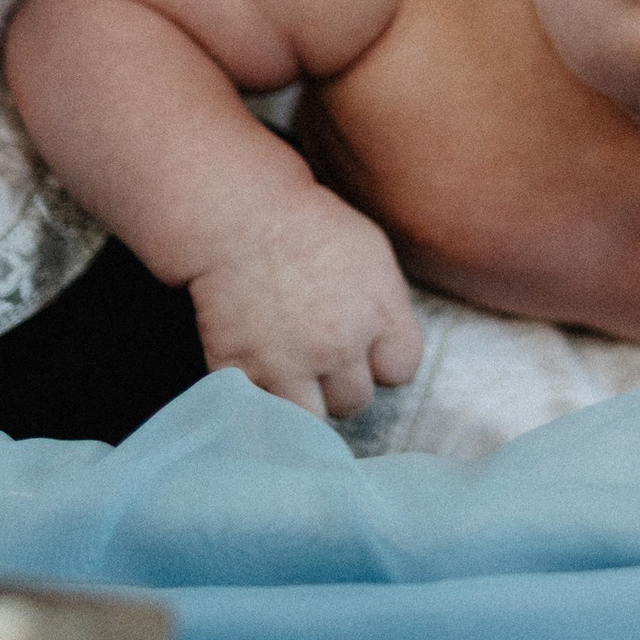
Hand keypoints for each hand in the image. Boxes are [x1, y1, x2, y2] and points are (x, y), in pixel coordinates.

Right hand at [187, 199, 425, 421]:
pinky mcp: (243, 371)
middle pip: (356, 400)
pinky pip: (260, 412)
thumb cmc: (306, 224)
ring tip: (290, 377)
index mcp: (379, 311)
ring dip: (302, 403)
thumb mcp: (370, 252)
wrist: (239, 218)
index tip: (365, 351)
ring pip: (311, 421)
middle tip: (319, 361)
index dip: (381, 361)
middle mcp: (341, 344)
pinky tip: (256, 376)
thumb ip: (386, 305)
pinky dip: (258, 400)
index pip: (401, 370)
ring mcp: (290, 362)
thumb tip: (388, 344)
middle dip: (340, 384)